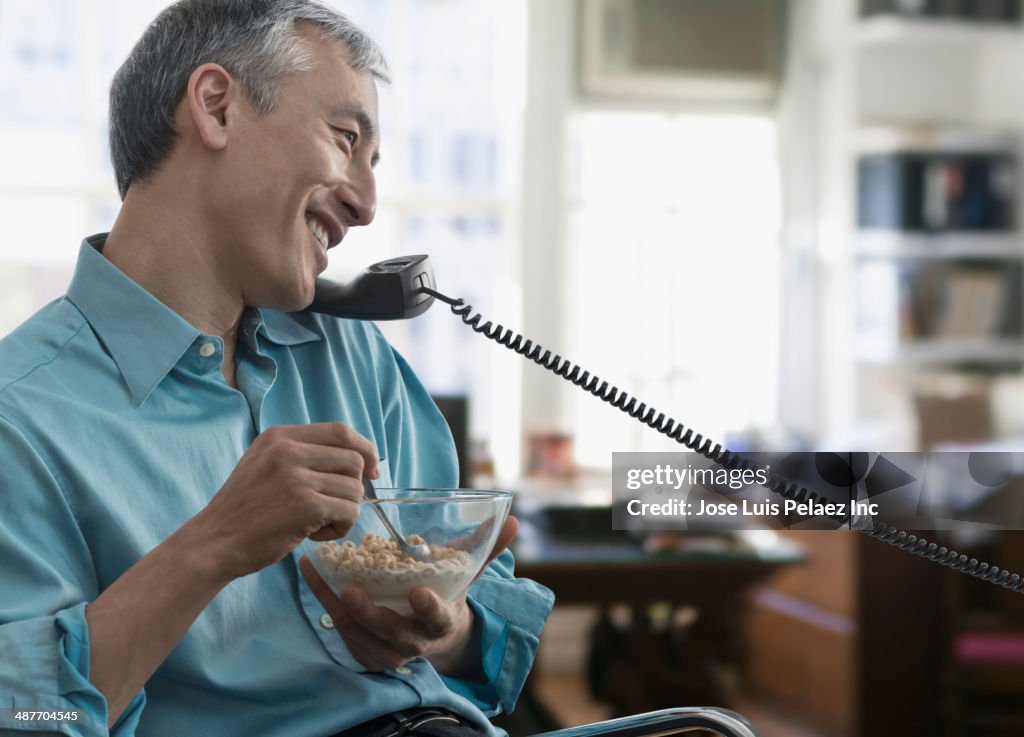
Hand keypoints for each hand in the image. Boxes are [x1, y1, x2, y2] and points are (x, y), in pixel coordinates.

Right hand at [189, 422, 378, 581]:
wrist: (214, 542)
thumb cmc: (244, 510)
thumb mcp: (265, 463)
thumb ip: (302, 454)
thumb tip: (357, 457)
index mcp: (281, 436)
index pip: (341, 431)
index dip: (365, 449)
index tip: (371, 470)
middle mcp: (289, 450)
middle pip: (354, 460)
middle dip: (354, 488)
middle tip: (333, 508)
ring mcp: (297, 477)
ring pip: (355, 489)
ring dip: (344, 512)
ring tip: (316, 524)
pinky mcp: (306, 506)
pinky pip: (349, 513)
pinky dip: (340, 528)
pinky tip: (315, 535)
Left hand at [299, 515, 518, 675]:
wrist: (432, 639)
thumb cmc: (447, 596)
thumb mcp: (467, 575)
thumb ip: (486, 548)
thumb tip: (513, 520)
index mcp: (440, 622)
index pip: (437, 619)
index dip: (429, 609)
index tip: (418, 593)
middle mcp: (413, 642)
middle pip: (391, 633)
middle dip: (371, 614)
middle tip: (352, 592)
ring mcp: (385, 649)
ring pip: (358, 633)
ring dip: (335, 604)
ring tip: (320, 571)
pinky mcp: (362, 650)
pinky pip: (338, 627)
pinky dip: (322, 599)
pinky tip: (310, 570)